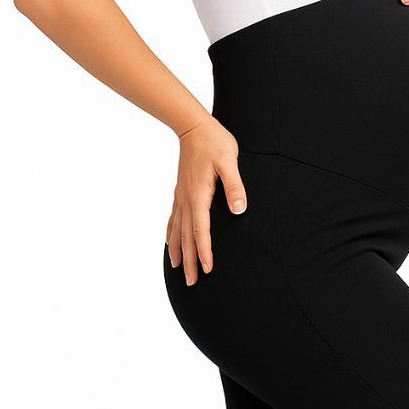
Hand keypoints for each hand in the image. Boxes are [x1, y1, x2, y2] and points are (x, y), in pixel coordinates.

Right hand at [166, 116, 246, 285]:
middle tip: (191, 283)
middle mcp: (186, 200)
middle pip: (186, 238)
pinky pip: (173, 219)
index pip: (201, 231)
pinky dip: (170, 235)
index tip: (208, 270)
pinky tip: (169, 244)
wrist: (193, 125)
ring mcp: (181, 197)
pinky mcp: (180, 192)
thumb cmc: (215, 142)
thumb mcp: (230, 162)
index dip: (204, 252)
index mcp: (199, 196)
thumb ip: (235, 186)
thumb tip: (239, 210)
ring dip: (178, 252)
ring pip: (177, 231)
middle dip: (190, 262)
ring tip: (178, 270)